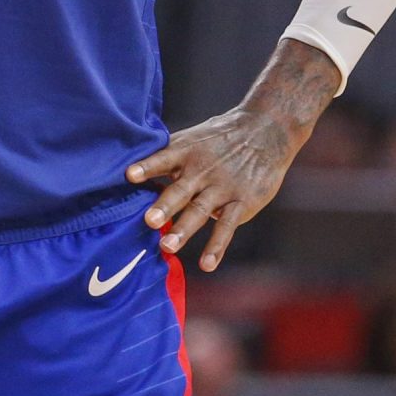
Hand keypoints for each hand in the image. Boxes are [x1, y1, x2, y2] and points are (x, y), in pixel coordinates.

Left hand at [125, 104, 311, 271]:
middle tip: (149, 221)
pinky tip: (206, 264)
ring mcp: (222, 187)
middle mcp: (201, 170)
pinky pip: (227, 226)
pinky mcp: (241, 202)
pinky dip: (217, 246)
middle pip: (180, 190)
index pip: (162, 158)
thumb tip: (129, 174)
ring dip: (184, 229)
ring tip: (168, 246)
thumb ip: (166, 157)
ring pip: (200, 210)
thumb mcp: (192, 139)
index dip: (146, 167)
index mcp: (185, 152)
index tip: (129, 175)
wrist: (266, 130)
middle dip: (165, 206)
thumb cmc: (219, 138)